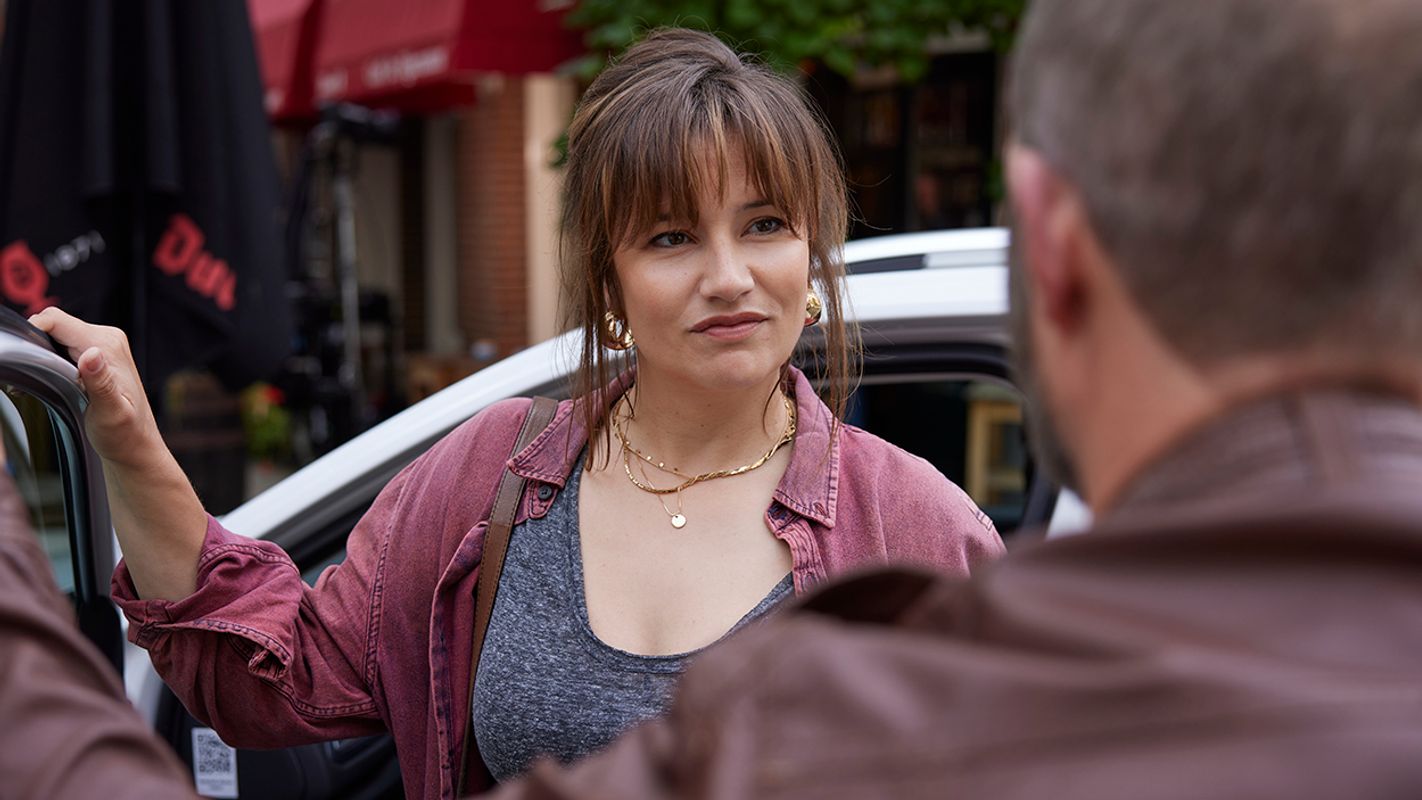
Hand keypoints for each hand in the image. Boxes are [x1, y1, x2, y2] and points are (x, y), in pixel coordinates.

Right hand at [29, 308, 163, 469]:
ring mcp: (101, 345)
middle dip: (36, 348)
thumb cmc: (125, 433)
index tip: (24, 359)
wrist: (135, 444)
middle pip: (54, 326)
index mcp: (108, 345)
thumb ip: (100, 382)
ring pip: (56, 336)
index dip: (33, 333)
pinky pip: (63, 347)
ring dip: (42, 357)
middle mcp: (106, 339)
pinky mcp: (95, 355)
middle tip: (34, 381)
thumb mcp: (111, 412)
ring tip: (43, 386)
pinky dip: (50, 362)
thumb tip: (91, 354)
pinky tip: (51, 385)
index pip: (56, 320)